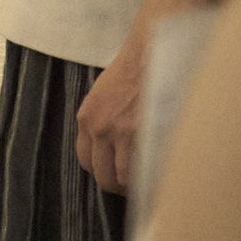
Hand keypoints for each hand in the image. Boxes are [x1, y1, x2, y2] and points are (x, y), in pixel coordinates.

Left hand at [75, 34, 147, 195]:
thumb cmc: (131, 72)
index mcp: (86, 118)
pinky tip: (156, 177)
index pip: (85, 160)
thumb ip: (101, 121)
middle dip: (116, 185)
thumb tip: (110, 147)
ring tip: (146, 186)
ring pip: (122, 179)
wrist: (149, 53)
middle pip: (101, 175)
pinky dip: (148, 178)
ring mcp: (121, 134)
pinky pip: (142, 170)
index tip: (114, 174)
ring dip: (133, 186)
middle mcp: (99, 129)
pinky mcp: (143, 134)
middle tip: (131, 187)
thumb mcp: (103, 96)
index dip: (101, 170)